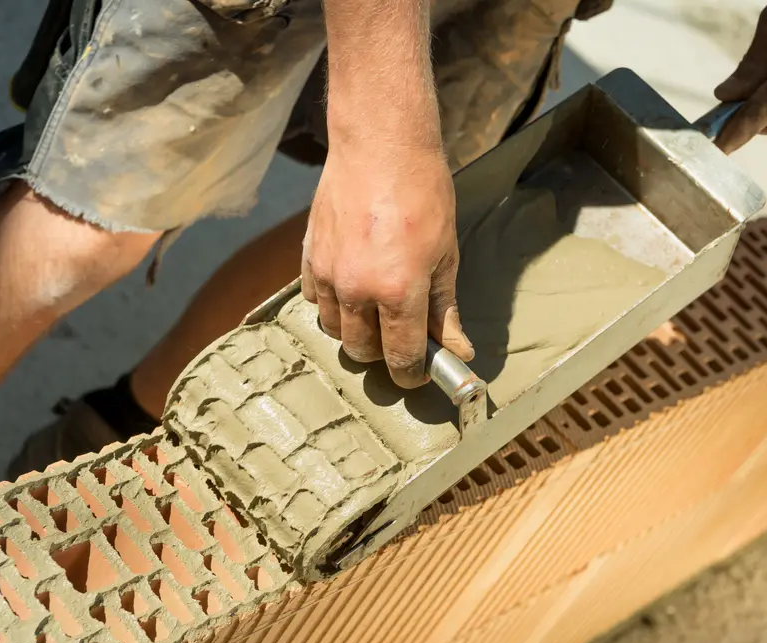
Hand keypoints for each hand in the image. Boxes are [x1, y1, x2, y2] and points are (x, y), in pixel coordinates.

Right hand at [302, 138, 473, 388]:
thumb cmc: (423, 193)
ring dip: (355, 330)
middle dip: (383, 353)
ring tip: (375, 310)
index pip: (400, 358)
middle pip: (362, 351)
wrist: (381, 144)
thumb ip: (444, 307)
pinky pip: (315, 299)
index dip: (411, 374)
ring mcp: (329, 274)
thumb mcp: (446, 253)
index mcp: (398, 292)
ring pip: (335, 329)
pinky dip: (332, 303)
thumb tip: (457, 349)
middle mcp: (357, 290)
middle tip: (400, 336)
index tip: (418, 372)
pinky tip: (351, 286)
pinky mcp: (310, 256)